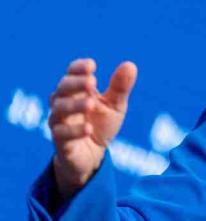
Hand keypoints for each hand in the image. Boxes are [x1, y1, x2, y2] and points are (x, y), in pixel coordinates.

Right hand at [48, 58, 137, 199]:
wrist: (92, 156)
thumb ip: (120, 87)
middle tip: (92, 83)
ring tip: (91, 104)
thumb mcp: (115, 106)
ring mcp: (60, 122)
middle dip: (76, 84)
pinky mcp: (60, 142)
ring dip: (75, 105)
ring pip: (60, 109)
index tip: (92, 65)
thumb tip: (130, 65)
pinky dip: (75, 131)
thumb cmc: (101, 125)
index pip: (72, 73)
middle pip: (63, 88)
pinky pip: (62, 134)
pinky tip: (88, 128)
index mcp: (77, 91)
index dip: (78, 68)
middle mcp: (64, 102)